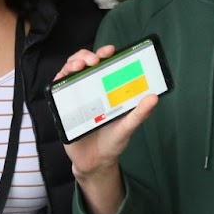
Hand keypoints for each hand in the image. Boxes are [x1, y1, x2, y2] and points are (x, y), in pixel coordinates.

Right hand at [56, 46, 157, 174]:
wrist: (94, 163)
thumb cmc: (113, 142)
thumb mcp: (128, 127)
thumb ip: (140, 113)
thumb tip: (155, 97)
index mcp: (108, 89)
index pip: (106, 64)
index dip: (106, 54)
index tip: (110, 51)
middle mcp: (91, 88)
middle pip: (86, 63)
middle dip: (87, 55)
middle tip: (93, 60)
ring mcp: (76, 95)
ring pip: (70, 71)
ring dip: (73, 63)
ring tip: (79, 66)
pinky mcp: (63, 105)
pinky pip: (58, 88)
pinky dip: (59, 79)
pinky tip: (63, 77)